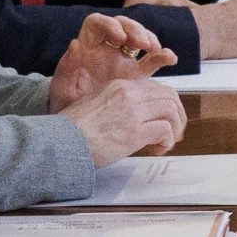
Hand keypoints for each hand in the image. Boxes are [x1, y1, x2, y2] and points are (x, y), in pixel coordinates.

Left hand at [47, 12, 175, 108]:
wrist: (79, 128)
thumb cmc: (66, 105)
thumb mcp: (61, 88)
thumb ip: (66, 67)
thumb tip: (75, 43)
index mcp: (87, 47)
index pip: (98, 24)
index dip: (109, 25)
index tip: (118, 37)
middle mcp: (107, 49)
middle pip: (123, 26)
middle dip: (135, 30)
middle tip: (142, 43)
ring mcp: (124, 60)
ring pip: (140, 38)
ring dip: (149, 39)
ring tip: (155, 49)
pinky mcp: (137, 74)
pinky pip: (153, 60)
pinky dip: (163, 56)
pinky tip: (170, 58)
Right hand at [59, 76, 186, 166]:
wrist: (58, 143)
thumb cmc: (70, 130)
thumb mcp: (93, 104)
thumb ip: (116, 104)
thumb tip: (133, 116)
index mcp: (119, 86)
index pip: (155, 88)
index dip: (165, 104)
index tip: (165, 118)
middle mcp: (129, 94)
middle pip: (169, 96)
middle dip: (177, 114)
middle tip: (175, 132)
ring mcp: (133, 111)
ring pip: (171, 111)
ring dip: (175, 128)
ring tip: (168, 143)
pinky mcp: (135, 131)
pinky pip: (165, 131)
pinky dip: (167, 141)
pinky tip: (157, 150)